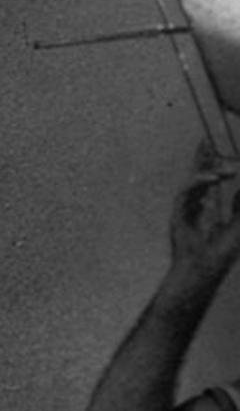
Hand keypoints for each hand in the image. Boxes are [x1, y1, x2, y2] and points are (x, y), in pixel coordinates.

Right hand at [172, 159, 239, 273]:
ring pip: (192, 182)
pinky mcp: (177, 214)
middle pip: (195, 176)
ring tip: (229, 172)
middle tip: (205, 141)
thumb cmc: (220, 252)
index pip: (207, 182)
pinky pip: (186, 192)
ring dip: (209, 173)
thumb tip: (239, 183)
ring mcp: (183, 210)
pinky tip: (214, 179)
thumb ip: (238, 205)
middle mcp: (191, 206)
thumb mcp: (237, 223)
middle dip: (200, 158)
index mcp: (204, 207)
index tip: (213, 148)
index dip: (210, 165)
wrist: (205, 269)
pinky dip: (200, 183)